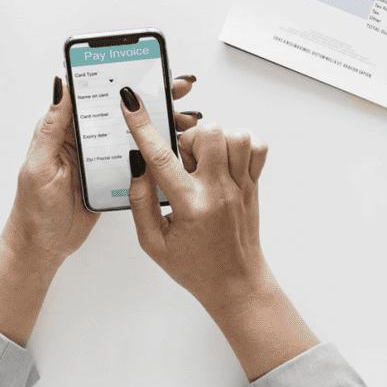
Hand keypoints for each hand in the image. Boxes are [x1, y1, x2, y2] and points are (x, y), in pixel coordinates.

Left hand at [3, 75, 199, 265]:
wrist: (43, 246)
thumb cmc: (34, 208)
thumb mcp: (41, 164)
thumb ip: (53, 127)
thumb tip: (60, 85)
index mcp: (64, 130)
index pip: (94, 94)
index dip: (118, 79)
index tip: (144, 68)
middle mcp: (83, 139)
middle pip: (119, 111)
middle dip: (150, 97)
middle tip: (178, 88)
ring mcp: (100, 158)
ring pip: (133, 133)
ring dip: (159, 124)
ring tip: (186, 118)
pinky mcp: (112, 177)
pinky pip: (137, 158)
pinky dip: (157, 151)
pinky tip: (177, 147)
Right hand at [121, 88, 269, 312]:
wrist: (236, 284)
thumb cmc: (193, 266)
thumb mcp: (152, 242)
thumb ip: (140, 202)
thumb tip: (137, 166)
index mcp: (190, 206)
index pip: (161, 158)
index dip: (142, 126)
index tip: (130, 102)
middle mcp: (219, 191)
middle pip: (208, 134)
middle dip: (187, 138)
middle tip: (181, 162)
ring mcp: (241, 186)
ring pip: (235, 135)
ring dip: (213, 139)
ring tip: (202, 161)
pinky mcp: (254, 185)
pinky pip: (256, 146)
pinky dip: (239, 143)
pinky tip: (223, 160)